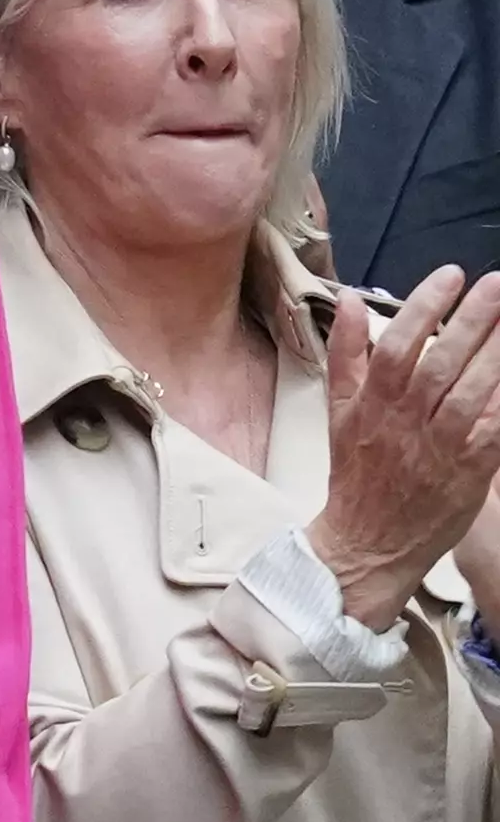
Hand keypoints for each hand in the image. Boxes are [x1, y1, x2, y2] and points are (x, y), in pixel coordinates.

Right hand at [307, 267, 499, 629]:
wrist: (367, 545)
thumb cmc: (356, 476)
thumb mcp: (338, 411)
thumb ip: (346, 353)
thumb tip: (354, 302)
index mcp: (373, 404)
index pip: (398, 344)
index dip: (424, 306)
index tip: (450, 276)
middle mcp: (405, 422)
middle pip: (442, 361)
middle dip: (473, 318)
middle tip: (495, 284)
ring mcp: (439, 447)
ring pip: (473, 391)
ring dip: (496, 352)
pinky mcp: (470, 471)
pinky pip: (493, 427)